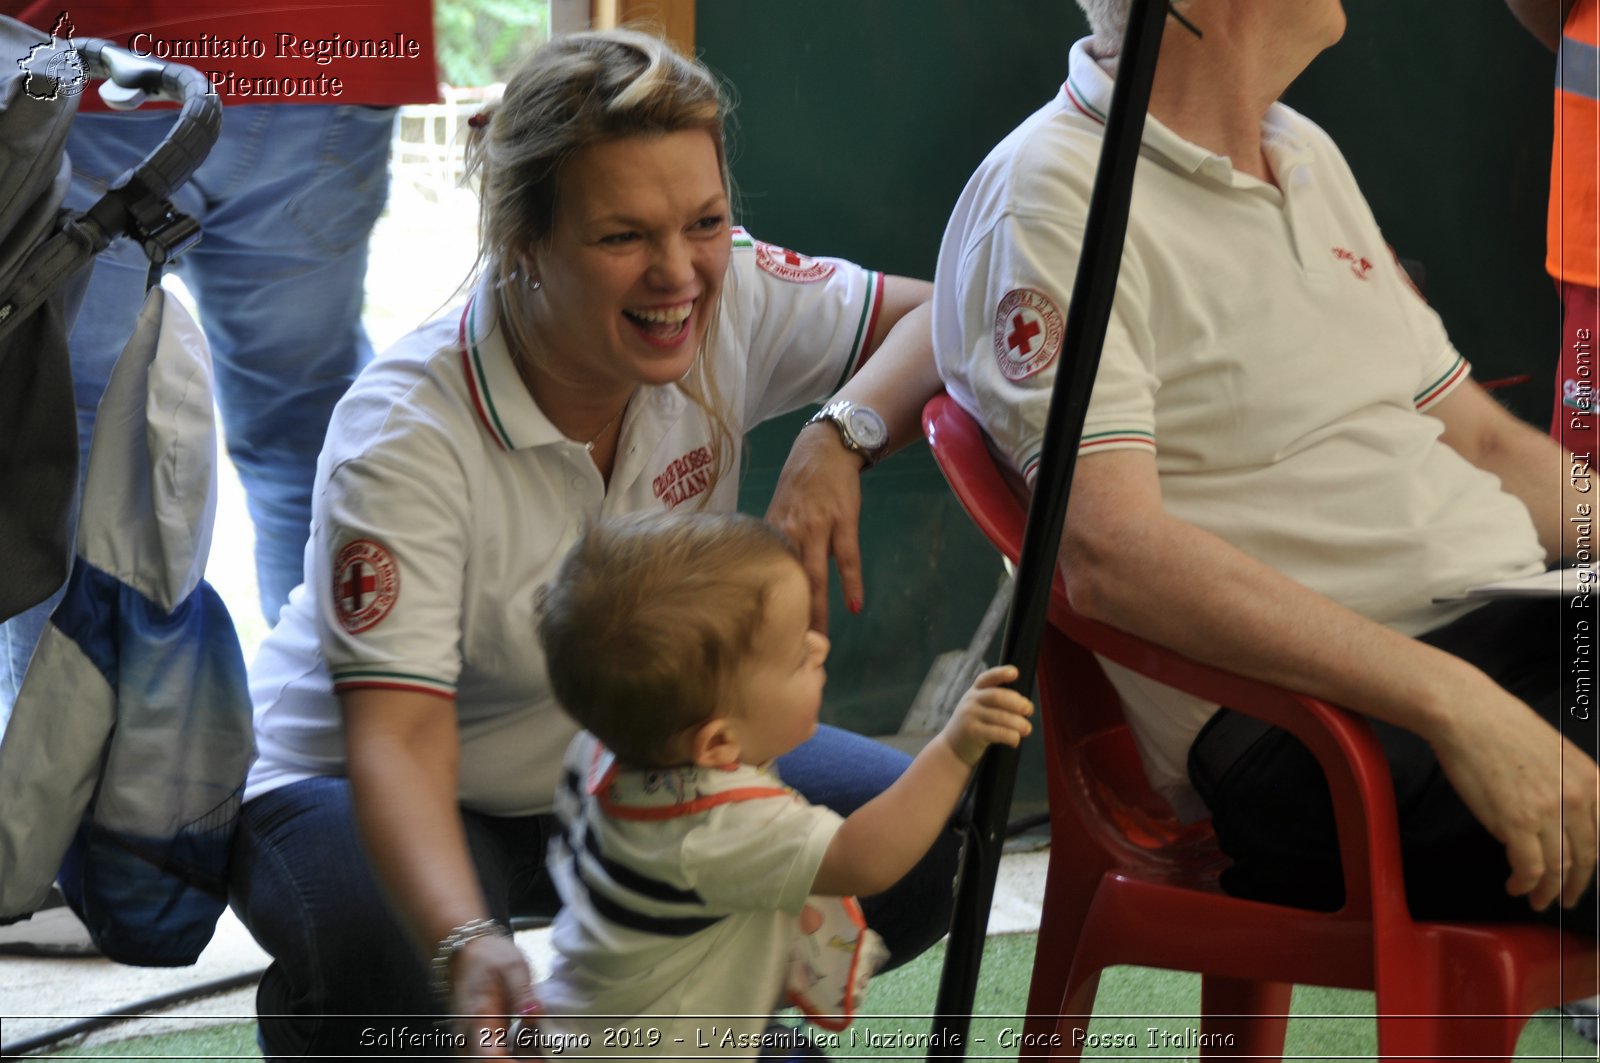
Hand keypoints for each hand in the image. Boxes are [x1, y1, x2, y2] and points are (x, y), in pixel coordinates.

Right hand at [453, 933, 536, 1056]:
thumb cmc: (489, 956)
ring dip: (511, 1059)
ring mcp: (468, 1036)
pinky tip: (525, 1048)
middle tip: (540, 1057)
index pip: (489, 1056)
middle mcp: (468, 1031)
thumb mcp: (513, 967)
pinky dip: (505, 1055)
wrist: (466, 950)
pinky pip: (486, 1055)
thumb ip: (523, 993)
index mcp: (479, 1015)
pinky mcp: (472, 1036)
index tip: (536, 1061)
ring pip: (485, 1060)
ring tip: (535, 1053)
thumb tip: (535, 1015)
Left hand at [766, 422, 866, 630]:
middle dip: (790, 614)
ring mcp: (818, 526)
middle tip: (790, 646)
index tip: (762, 631)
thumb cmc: (800, 485)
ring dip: (818, 609)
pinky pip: (848, 559)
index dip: (763, 603)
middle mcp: (790, 531)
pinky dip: (851, 584)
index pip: (766, 575)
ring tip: (819, 638)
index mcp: (772, 531)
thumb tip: (766, 572)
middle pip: (789, 581)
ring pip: (816, 576)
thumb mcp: (778, 510)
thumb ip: (774, 542)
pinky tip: (854, 606)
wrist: (824, 450)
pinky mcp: (843, 521)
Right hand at [938, 664, 1033, 767]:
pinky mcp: (973, 733)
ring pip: (1000, 716)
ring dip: (1018, 723)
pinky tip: (1015, 740)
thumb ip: (997, 703)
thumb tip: (1025, 705)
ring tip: (1027, 729)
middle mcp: (971, 701)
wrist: (951, 748)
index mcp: (975, 692)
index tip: (1015, 673)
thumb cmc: (974, 726)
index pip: (987, 678)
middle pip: (997, 696)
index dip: (1001, 673)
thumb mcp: (979, 708)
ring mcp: (970, 716)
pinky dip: (1011, 736)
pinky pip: (997, 733)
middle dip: (1017, 702)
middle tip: (1029, 710)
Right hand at [1430, 689, 1599, 911]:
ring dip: (1549, 890)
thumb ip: (1569, 784)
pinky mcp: (1516, 822)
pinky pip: (1530, 868)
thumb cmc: (1500, 725)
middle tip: (1566, 898)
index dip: (1596, 865)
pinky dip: (1525, 883)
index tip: (1588, 879)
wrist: (1467, 714)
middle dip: (1576, 885)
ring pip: (1559, 868)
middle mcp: (1577, 798)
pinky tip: (1516, 885)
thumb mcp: (1554, 751)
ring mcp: (1548, 812)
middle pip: (1586, 857)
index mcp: (1590, 779)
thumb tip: (1565, 816)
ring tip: (1537, 898)